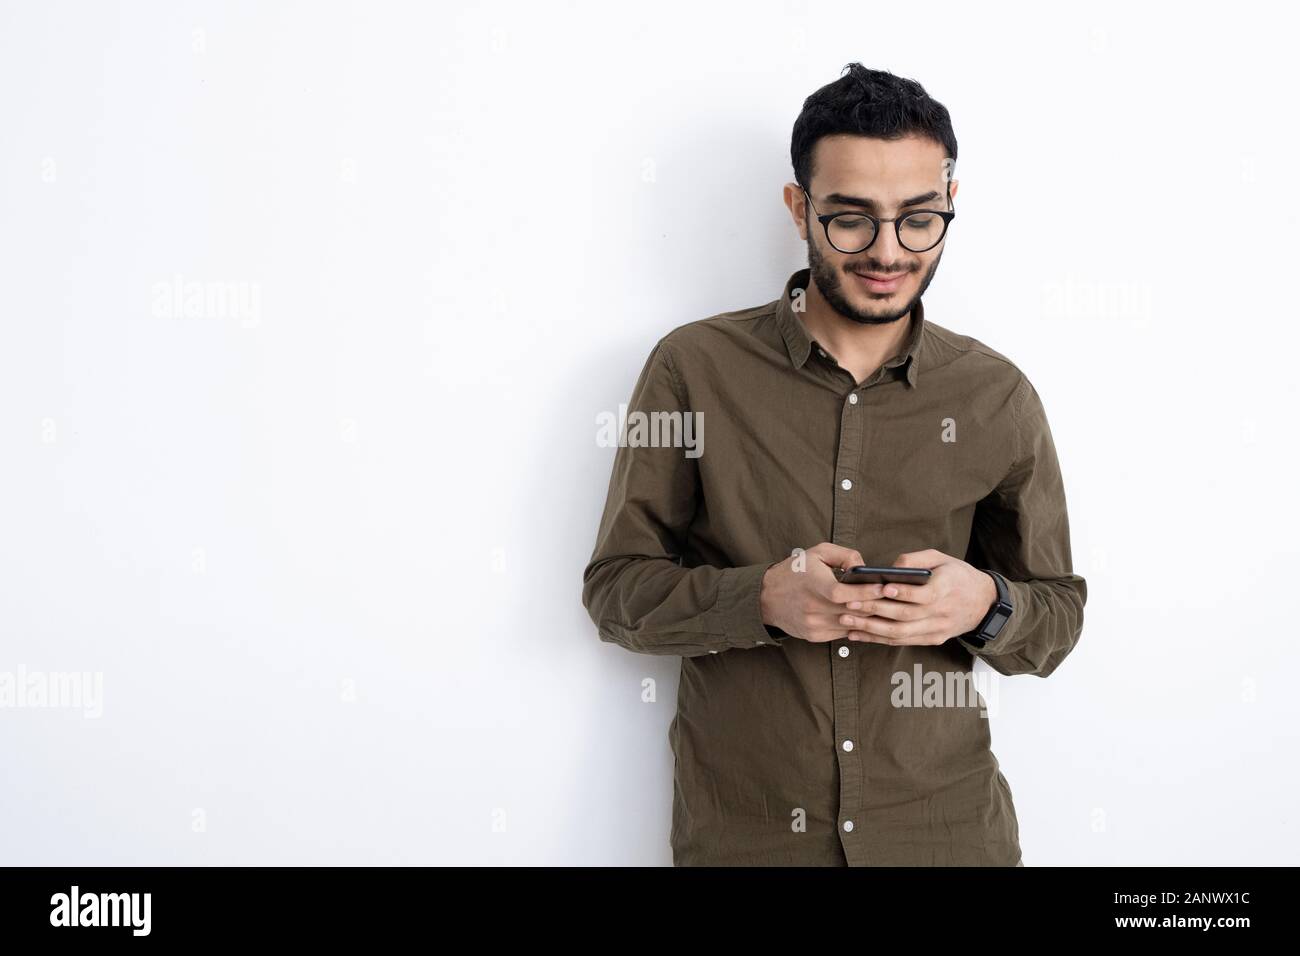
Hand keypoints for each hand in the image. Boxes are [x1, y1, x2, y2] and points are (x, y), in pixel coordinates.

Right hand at [759, 542, 888, 643]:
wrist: (767, 597)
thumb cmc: (795, 571)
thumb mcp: (818, 553)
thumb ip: (844, 555)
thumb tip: (864, 567)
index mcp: (812, 584)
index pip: (841, 593)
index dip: (864, 592)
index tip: (883, 587)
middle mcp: (811, 607)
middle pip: (851, 611)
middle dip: (874, 605)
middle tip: (892, 598)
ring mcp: (813, 624)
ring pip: (850, 624)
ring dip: (867, 617)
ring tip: (883, 608)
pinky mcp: (814, 636)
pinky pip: (842, 633)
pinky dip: (854, 625)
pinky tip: (862, 617)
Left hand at [834, 548, 996, 645]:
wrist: (984, 603)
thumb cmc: (958, 575)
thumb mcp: (942, 558)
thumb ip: (917, 559)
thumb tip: (890, 567)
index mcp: (947, 589)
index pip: (924, 595)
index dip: (902, 593)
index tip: (881, 589)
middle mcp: (942, 613)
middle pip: (905, 616)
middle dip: (875, 610)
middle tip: (850, 604)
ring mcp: (936, 629)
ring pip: (901, 633)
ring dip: (871, 629)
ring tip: (847, 620)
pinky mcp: (932, 639)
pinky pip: (902, 641)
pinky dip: (878, 639)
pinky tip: (858, 634)